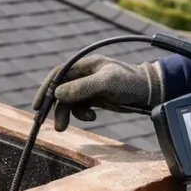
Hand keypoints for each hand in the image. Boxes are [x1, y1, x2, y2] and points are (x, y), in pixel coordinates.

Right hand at [32, 54, 164, 130]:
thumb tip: (58, 93)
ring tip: (69, 127)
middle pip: (62, 90)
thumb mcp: (107, 84)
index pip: (59, 74)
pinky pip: (80, 106)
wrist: (151, 91)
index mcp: (86, 64)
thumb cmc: (131, 82)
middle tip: (58, 126)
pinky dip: (82, 114)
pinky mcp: (96, 97)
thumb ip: (83, 87)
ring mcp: (90, 86)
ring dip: (68, 114)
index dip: (46, 88)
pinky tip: (92, 117)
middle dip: (58, 107)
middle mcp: (85, 73)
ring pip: (70, 100)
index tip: (39, 106)